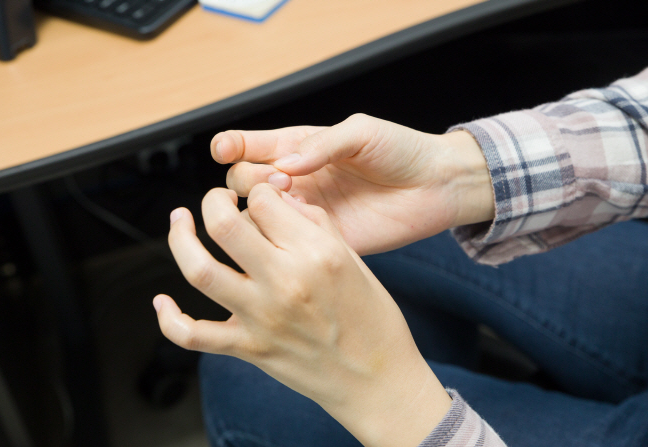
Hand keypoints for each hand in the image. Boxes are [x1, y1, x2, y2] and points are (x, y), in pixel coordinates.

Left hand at [154, 185, 450, 446]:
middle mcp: (285, 283)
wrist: (376, 379)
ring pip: (200, 270)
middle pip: (223, 225)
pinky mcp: (248, 347)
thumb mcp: (354, 259)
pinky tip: (162, 300)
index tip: (261, 199)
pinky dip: (169, 318)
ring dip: (180, 239)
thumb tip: (278, 200)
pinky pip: (193, 335)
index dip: (258, 192)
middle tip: (215, 200)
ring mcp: (261, 318)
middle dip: (212, 201)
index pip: (264, 201)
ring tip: (179, 221)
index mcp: (317, 254)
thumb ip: (315, 224)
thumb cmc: (372, 318)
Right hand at [212, 114, 493, 255]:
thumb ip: (321, 145)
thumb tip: (283, 165)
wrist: (436, 186)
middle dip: (249, 180)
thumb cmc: (401, 150)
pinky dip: (283, 238)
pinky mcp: (322, 241)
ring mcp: (307, 212)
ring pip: (257, 216)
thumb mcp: (361, 133)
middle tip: (281, 181)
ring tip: (290, 203)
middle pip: (244, 182)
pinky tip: (301, 228)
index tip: (224, 149)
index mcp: (299, 148)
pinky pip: (288, 244)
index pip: (249, 146)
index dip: (230, 146)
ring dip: (260, 211)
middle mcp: (296, 180)